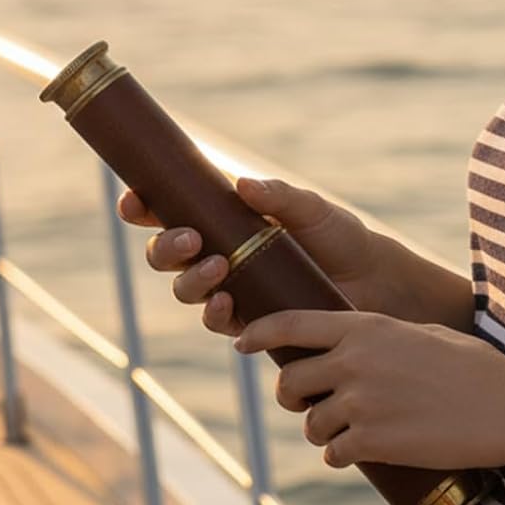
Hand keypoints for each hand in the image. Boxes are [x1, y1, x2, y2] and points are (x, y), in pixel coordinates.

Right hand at [118, 175, 391, 336]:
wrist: (371, 281)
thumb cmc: (338, 236)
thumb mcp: (310, 208)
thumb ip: (279, 196)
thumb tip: (243, 184)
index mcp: (223, 218)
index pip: (170, 210)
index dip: (143, 206)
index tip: (134, 201)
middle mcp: (217, 253)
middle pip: (165, 254)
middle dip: (166, 246)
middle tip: (191, 238)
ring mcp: (229, 288)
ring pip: (184, 289)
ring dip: (191, 280)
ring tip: (219, 267)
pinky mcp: (248, 321)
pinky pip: (216, 321)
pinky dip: (215, 312)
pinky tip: (227, 302)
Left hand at [232, 309, 504, 470]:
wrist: (504, 406)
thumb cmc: (471, 366)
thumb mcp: (419, 334)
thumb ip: (378, 338)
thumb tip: (352, 347)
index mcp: (364, 326)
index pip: (291, 323)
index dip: (260, 332)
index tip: (243, 341)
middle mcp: (353, 361)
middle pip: (291, 380)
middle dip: (294, 396)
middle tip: (310, 403)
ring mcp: (360, 402)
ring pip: (311, 422)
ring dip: (323, 430)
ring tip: (351, 431)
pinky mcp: (371, 442)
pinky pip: (333, 452)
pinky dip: (342, 454)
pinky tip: (362, 451)